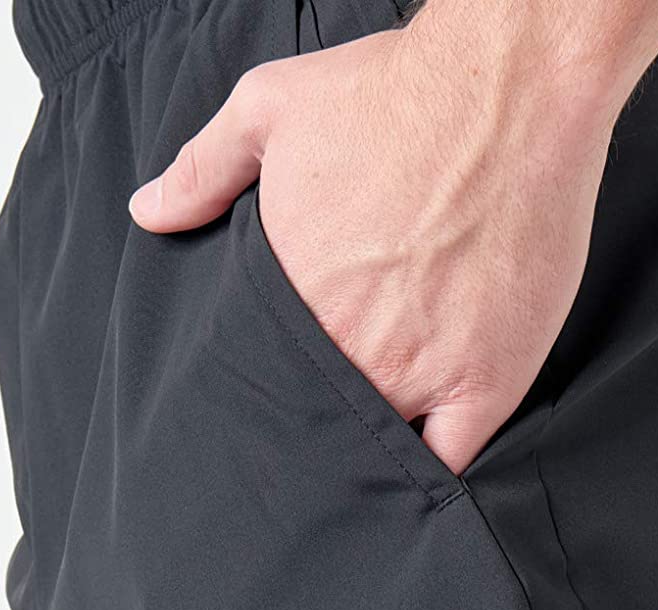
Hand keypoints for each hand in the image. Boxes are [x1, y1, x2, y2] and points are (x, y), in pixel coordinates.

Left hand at [130, 0, 657, 472]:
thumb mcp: (270, 106)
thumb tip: (148, 212)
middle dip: (311, 432)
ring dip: (367, 455)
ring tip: (361, 464)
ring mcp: (418, 373)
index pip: (261, 384)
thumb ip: (202, 166)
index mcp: (290, 298)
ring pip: (377, 449)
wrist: (509, 89)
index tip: (270, 401)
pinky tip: (420, 471)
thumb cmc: (396, 93)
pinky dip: (433, 472)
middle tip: (314, 436)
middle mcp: (348, 349)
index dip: (265, 399)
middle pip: (316, 425)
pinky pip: (451, 461)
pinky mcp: (487, 382)